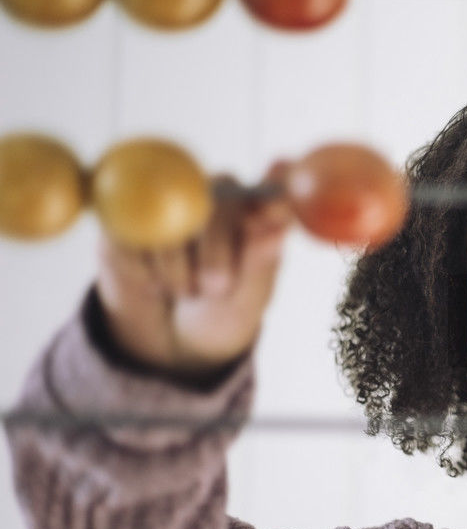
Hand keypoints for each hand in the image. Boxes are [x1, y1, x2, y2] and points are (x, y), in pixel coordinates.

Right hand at [96, 162, 293, 378]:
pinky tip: (153, 284)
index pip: (267, 192)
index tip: (267, 218)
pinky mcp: (125, 218)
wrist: (167, 336)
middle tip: (215, 288)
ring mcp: (167, 203)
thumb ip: (259, 263)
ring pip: (166, 219)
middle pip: (214, 200)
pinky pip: (128, 237)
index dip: (269, 199)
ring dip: (174, 269)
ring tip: (183, 289)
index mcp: (255, 213)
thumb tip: (278, 227)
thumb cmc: (219, 313)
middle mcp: (214, 197)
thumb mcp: (245, 301)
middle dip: (215, 251)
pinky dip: (142, 272)